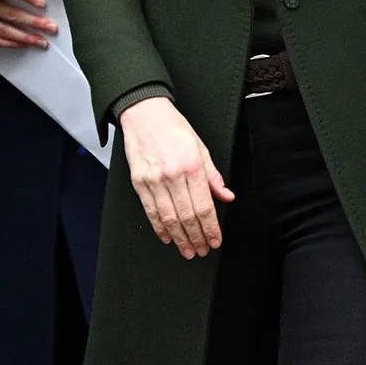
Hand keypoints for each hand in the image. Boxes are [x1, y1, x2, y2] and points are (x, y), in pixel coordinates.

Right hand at [119, 96, 233, 258]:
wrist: (144, 114)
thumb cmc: (174, 129)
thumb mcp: (201, 148)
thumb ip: (213, 176)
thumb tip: (226, 196)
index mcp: (192, 166)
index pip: (204, 206)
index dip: (211, 228)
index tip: (215, 241)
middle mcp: (173, 175)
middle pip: (187, 216)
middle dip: (197, 237)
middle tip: (202, 250)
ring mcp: (154, 179)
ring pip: (168, 218)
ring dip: (179, 238)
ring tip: (187, 250)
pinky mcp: (139, 182)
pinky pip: (150, 211)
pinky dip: (159, 227)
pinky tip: (167, 237)